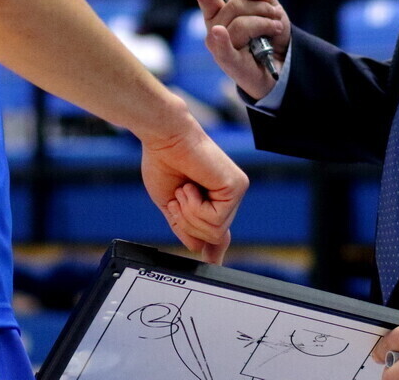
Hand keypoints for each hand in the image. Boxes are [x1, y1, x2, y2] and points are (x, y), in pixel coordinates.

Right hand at [138, 115, 247, 263]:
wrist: (163, 137)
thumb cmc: (162, 161)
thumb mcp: (171, 204)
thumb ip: (185, 226)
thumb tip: (198, 248)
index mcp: (212, 196)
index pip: (219, 228)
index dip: (215, 249)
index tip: (211, 261)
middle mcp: (228, 193)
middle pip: (213, 236)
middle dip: (187, 223)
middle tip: (177, 196)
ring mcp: (234, 190)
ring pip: (214, 232)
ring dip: (189, 214)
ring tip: (184, 188)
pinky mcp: (236, 186)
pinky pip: (215, 221)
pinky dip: (195, 207)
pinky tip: (191, 186)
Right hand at [189, 0, 288, 100]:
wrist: (283, 66)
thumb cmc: (271, 37)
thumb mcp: (270, 9)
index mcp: (220, 14)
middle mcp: (215, 28)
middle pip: (235, 5)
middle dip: (261, 7)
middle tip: (276, 16)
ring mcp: (219, 45)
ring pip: (240, 22)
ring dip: (265, 23)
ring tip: (276, 29)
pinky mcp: (228, 61)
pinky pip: (223, 48)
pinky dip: (222, 40)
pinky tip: (220, 32)